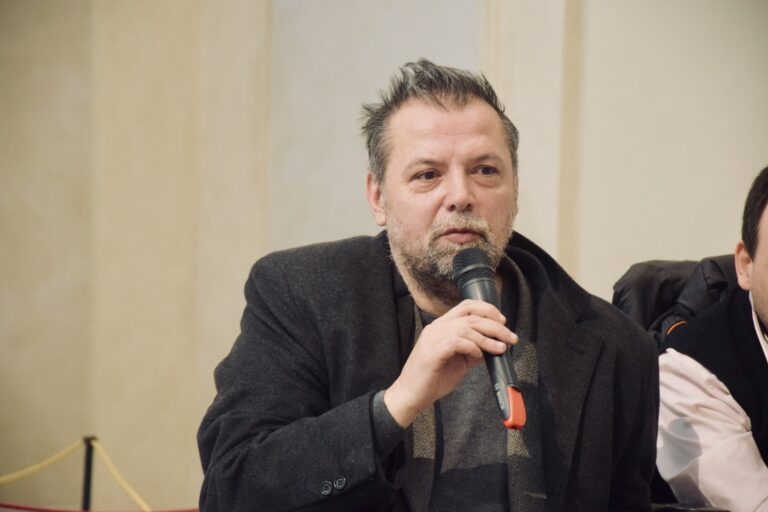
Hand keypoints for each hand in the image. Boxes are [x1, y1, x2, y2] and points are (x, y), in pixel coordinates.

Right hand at [383, 299, 517, 427]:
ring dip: (487, 338)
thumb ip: (474, 351)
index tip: (503, 321)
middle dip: (495, 325)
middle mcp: (436, 328)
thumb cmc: (433, 379)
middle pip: (470, 316)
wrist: (412, 395)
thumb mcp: (459, 362)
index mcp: (441, 326)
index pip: (466, 306)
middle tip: (510, 337)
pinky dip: (472, 347)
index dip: (487, 310)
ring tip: (500, 348)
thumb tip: (495, 346)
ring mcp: (432, 339)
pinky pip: (456, 342)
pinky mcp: (431, 353)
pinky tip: (478, 356)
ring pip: (465, 328)